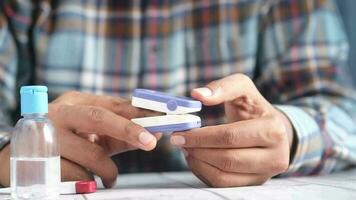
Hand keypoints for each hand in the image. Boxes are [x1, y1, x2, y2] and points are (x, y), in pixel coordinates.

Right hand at [0, 91, 160, 187]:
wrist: (20, 155)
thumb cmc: (64, 141)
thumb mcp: (91, 134)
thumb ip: (119, 134)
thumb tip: (153, 135)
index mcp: (76, 102)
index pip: (113, 104)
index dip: (139, 113)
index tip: (161, 120)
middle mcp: (61, 113)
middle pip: (100, 117)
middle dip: (129, 129)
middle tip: (150, 142)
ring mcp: (49, 135)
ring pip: (92, 153)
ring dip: (108, 170)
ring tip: (110, 178)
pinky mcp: (42, 159)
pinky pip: (78, 174)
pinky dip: (90, 180)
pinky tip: (88, 180)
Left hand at [170, 74, 293, 186]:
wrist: (270, 129)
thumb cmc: (253, 107)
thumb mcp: (243, 88)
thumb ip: (222, 87)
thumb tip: (197, 95)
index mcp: (273, 130)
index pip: (230, 137)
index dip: (202, 136)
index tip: (180, 133)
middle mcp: (275, 156)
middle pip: (227, 159)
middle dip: (197, 150)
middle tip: (179, 141)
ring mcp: (265, 174)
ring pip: (224, 176)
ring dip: (198, 162)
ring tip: (187, 148)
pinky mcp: (254, 184)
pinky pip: (223, 184)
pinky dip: (204, 172)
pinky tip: (196, 158)